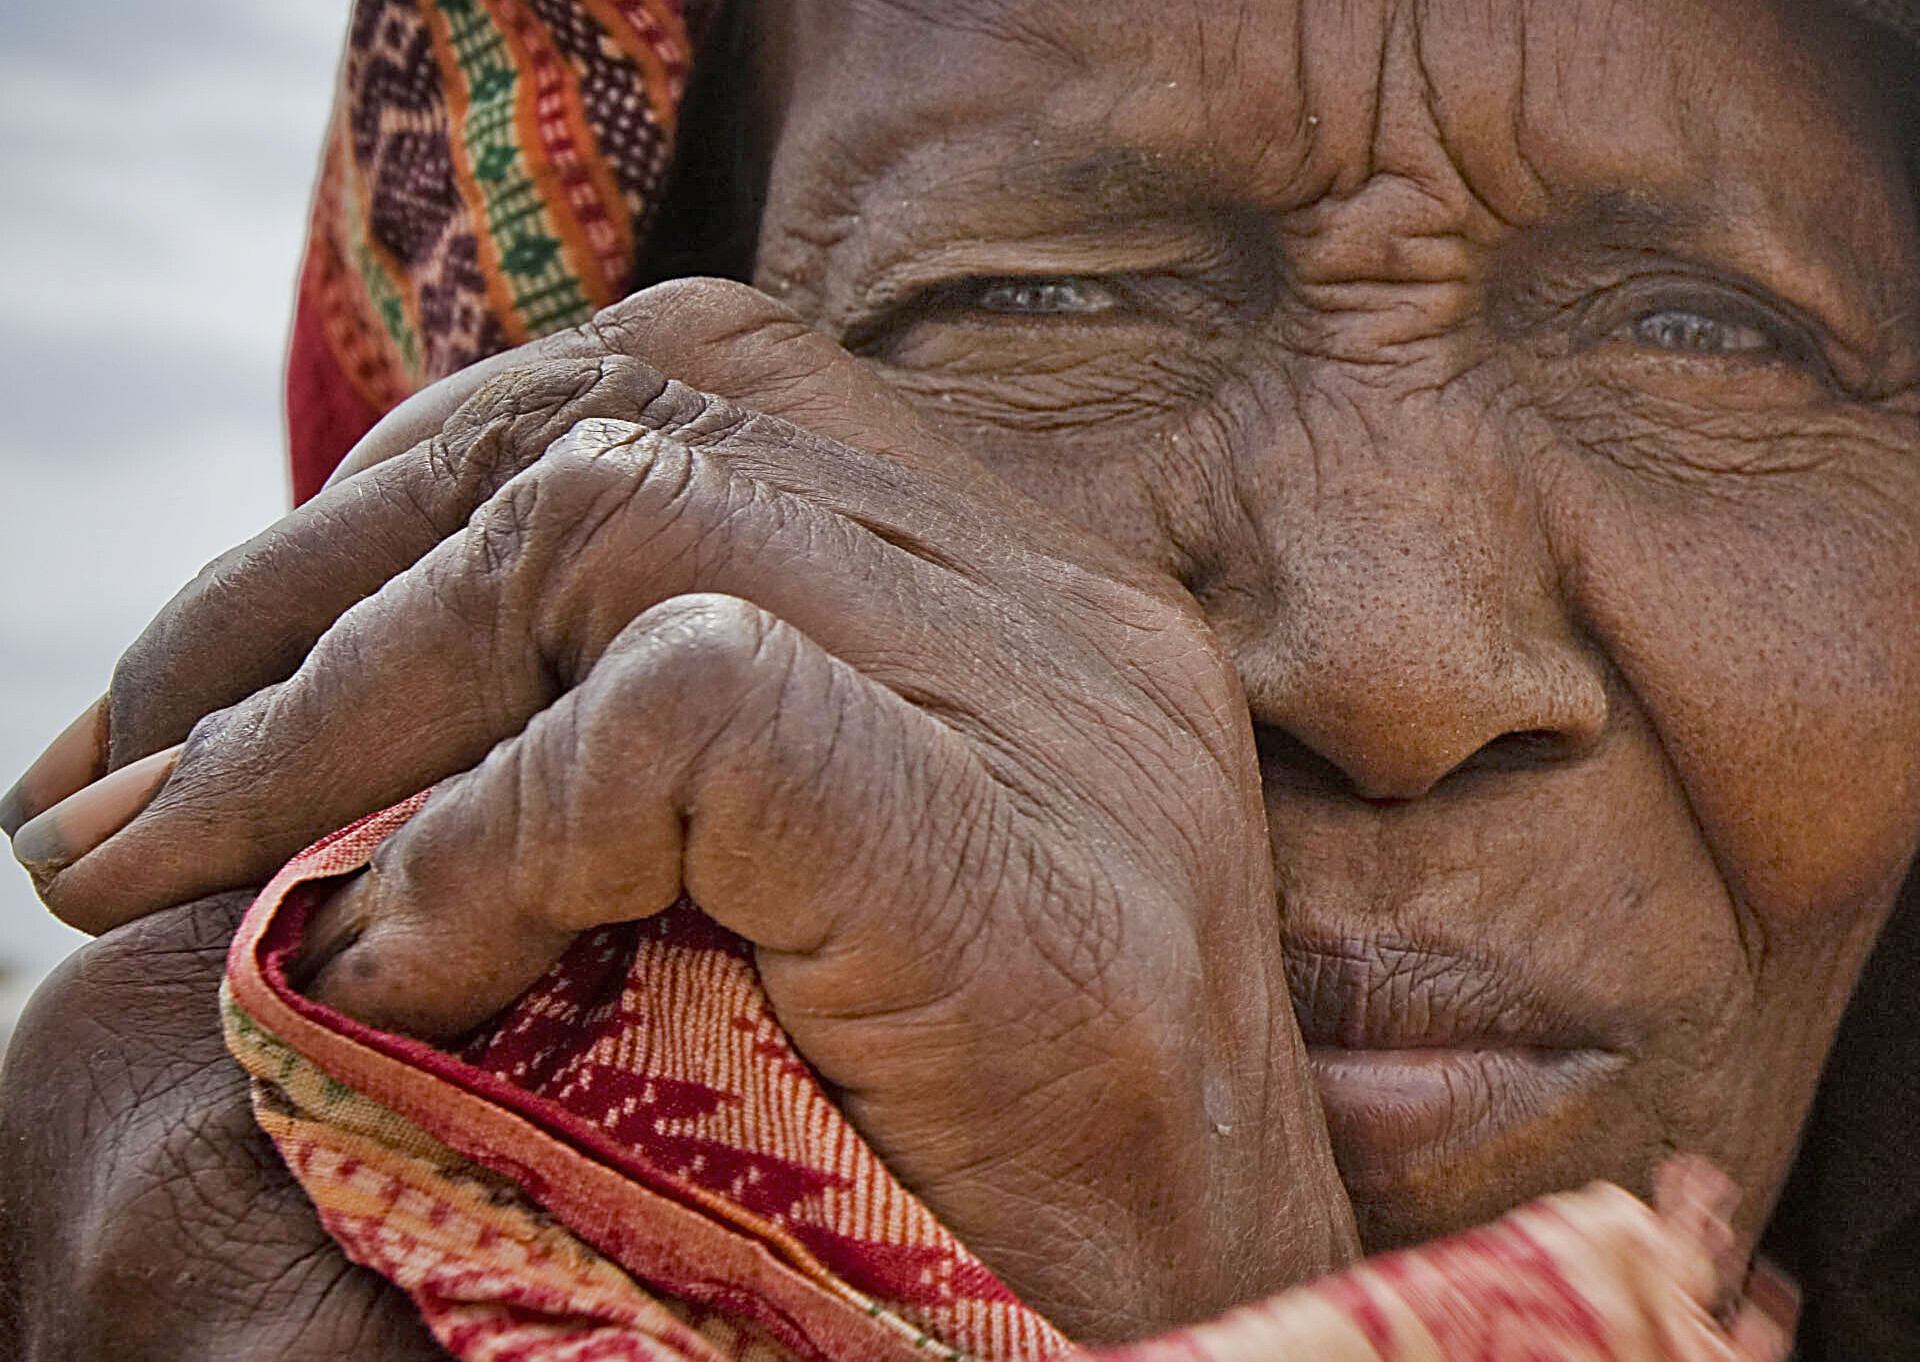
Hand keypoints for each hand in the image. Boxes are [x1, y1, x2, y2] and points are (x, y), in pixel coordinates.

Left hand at [3, 280, 1349, 1341]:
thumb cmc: (984, 1223)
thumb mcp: (806, 944)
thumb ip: (664, 781)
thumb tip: (294, 719)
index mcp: (1040, 606)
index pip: (686, 393)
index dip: (393, 506)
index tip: (181, 710)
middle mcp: (1081, 620)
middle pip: (618, 417)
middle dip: (293, 594)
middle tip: (98, 813)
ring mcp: (1076, 730)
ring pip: (615, 515)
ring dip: (335, 709)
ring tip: (205, 892)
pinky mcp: (1024, 872)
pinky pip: (674, 711)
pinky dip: (482, 836)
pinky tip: (408, 977)